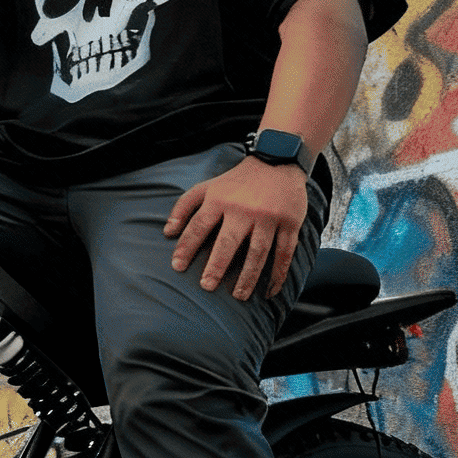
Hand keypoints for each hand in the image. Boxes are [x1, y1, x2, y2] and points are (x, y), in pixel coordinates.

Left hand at [164, 157, 307, 299]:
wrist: (277, 161)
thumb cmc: (237, 181)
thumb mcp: (207, 187)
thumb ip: (184, 206)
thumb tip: (167, 232)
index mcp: (221, 200)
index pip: (199, 226)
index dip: (186, 246)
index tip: (177, 267)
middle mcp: (244, 209)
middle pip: (229, 242)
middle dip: (217, 265)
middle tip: (207, 286)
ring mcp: (269, 217)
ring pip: (258, 252)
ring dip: (248, 276)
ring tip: (239, 296)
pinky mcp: (290, 223)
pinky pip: (284, 253)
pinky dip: (278, 273)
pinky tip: (269, 291)